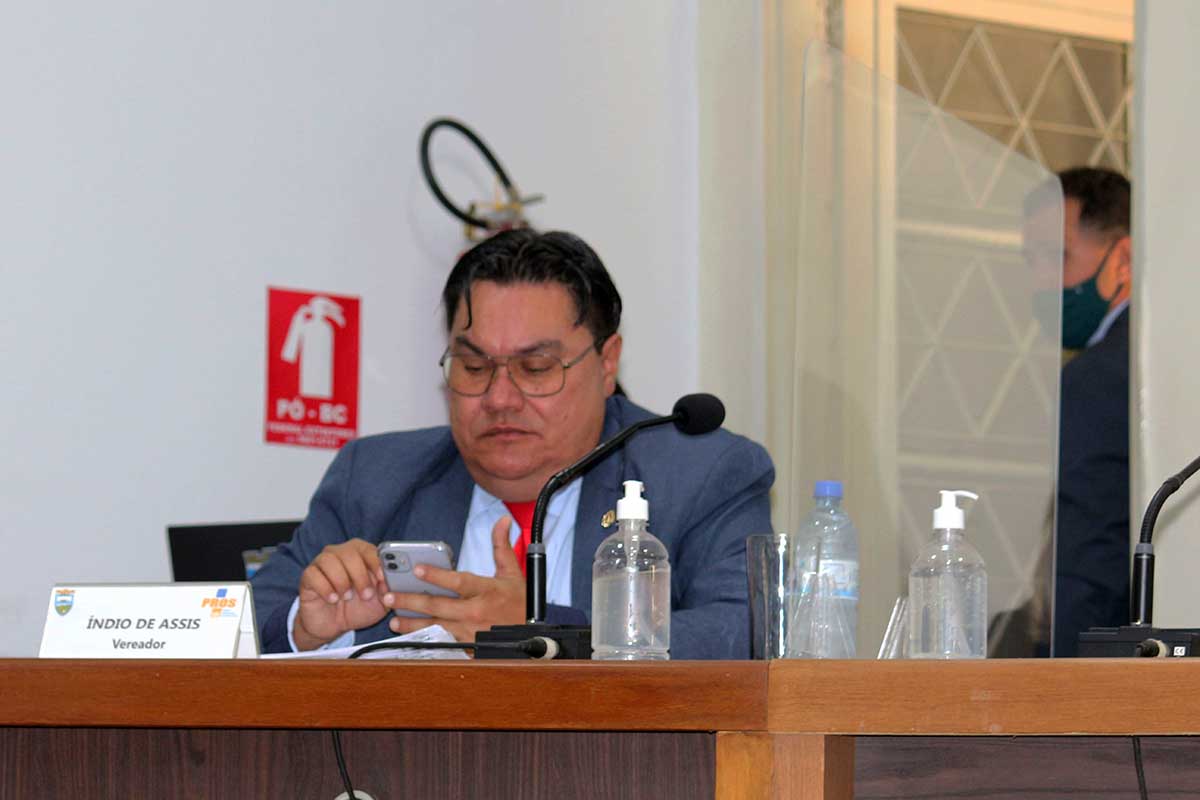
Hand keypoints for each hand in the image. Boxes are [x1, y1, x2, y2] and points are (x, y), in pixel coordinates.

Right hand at [294, 538, 389, 650]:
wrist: (333, 625)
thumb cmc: (357, 608)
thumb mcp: (379, 603)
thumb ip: (387, 591)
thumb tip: (390, 582)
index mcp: (360, 554)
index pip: (369, 549)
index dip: (376, 562)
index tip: (382, 578)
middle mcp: (340, 553)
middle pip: (349, 553)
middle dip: (360, 576)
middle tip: (365, 595)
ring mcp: (321, 563)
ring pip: (330, 561)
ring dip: (342, 581)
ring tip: (347, 598)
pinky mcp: (308, 576)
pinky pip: (313, 574)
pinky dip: (325, 588)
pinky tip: (332, 599)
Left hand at [385, 516, 525, 643]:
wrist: (532, 633)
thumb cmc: (520, 602)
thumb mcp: (512, 572)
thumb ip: (501, 546)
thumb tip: (502, 521)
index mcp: (486, 590)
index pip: (457, 582)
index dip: (436, 576)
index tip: (416, 569)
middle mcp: (476, 611)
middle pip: (438, 606)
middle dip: (410, 601)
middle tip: (389, 597)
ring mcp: (472, 631)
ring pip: (436, 627)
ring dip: (413, 624)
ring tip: (393, 620)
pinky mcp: (470, 646)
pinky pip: (444, 643)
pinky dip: (426, 640)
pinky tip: (411, 638)